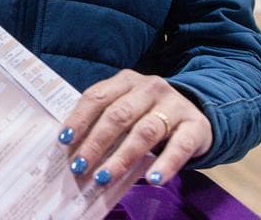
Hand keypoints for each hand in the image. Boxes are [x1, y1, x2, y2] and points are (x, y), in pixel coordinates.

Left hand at [58, 70, 212, 186]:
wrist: (195, 114)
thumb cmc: (149, 115)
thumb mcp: (127, 109)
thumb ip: (105, 121)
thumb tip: (73, 149)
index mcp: (127, 80)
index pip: (97, 96)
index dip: (80, 118)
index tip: (64, 141)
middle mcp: (150, 87)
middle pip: (119, 114)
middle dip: (96, 142)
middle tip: (81, 166)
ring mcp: (174, 104)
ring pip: (145, 131)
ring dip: (123, 157)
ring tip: (106, 177)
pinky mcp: (195, 125)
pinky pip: (180, 146)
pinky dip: (166, 163)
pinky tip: (153, 179)